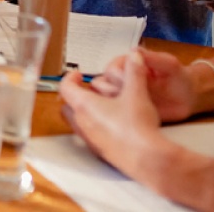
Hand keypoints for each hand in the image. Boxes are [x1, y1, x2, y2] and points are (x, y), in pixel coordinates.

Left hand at [59, 50, 170, 179]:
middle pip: (66, 106)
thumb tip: (135, 56)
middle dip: (74, 96)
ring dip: (83, 112)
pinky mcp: (99, 152)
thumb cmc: (138, 127)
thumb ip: (134, 71)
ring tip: (101, 107)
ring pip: (76, 122)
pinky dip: (94, 127)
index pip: (65, 87)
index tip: (79, 74)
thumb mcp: (137, 93)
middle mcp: (82, 123)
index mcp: (84, 105)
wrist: (148, 159)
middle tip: (87, 90)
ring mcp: (89, 139)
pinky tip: (112, 126)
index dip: (70, 77)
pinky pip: (88, 136)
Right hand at [89, 49, 196, 122]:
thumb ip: (153, 58)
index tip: (130, 85)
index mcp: (126, 65)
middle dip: (111, 93)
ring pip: (103, 100)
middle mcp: (120, 80)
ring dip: (110, 106)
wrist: (189, 97)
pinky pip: (114, 115)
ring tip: (129, 112)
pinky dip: (116, 118)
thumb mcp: (169, 65)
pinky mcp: (127, 112)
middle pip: (101, 85)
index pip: (111, 70)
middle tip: (129, 101)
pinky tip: (129, 121)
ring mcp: (122, 97)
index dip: (118, 78)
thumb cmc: (178, 77)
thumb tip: (134, 50)